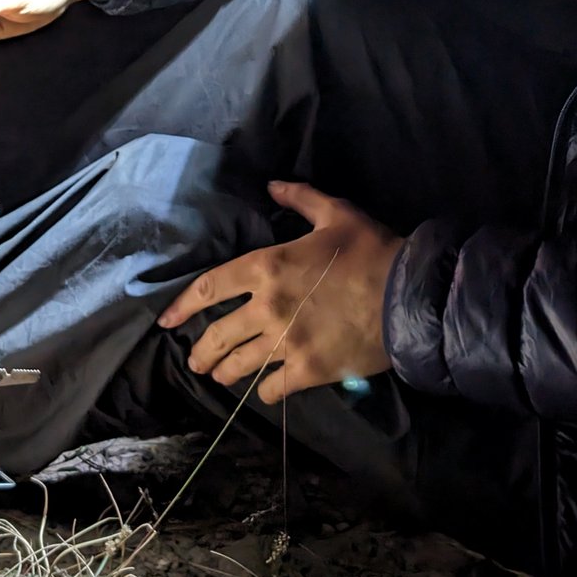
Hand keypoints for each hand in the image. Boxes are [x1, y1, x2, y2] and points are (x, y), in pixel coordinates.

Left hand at [159, 181, 403, 404]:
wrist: (409, 296)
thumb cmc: (372, 251)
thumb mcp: (336, 213)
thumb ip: (301, 198)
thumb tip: (273, 184)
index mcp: (267, 267)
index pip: (210, 288)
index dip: (182, 306)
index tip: (167, 322)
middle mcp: (267, 308)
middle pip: (217, 336)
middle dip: (201, 352)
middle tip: (197, 361)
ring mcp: (286, 343)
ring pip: (239, 366)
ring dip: (225, 373)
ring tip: (220, 377)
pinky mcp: (308, 371)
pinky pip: (272, 389)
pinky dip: (265, 392)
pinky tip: (266, 391)